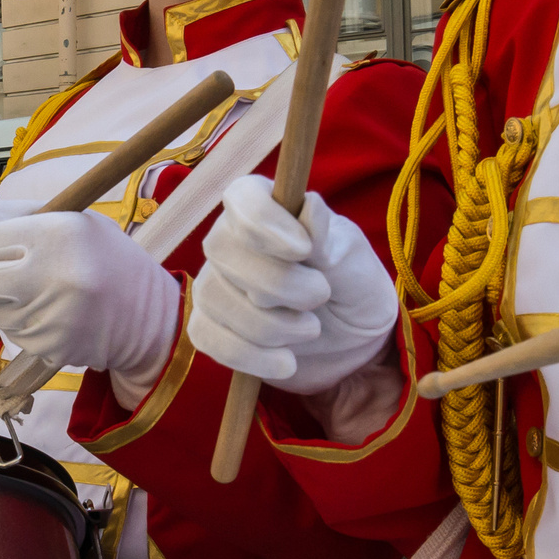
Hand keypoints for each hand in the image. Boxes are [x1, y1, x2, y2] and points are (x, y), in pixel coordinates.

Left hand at [0, 202, 178, 391]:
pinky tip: (34, 309)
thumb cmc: (101, 256)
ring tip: (11, 287)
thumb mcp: (64, 219)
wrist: (145, 316)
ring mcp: (51, 317)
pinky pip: (5, 331)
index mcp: (59, 233)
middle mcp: (54, 277)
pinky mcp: (48, 347)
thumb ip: (3, 215)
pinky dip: (7, 319)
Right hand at [190, 177, 399, 393]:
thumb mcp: (352, 259)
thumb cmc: (353, 286)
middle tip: (321, 296)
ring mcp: (215, 283)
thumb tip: (309, 205)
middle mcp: (232, 240)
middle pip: (222, 249)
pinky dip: (250, 356)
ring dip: (270, 325)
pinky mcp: (211, 326)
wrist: (352, 344)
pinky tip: (286, 362)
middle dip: (276, 283)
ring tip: (311, 330)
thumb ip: (327, 237)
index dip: (263, 221)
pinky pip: (206, 338)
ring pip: (214, 297)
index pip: (243, 196)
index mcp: (268, 208)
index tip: (302, 251)